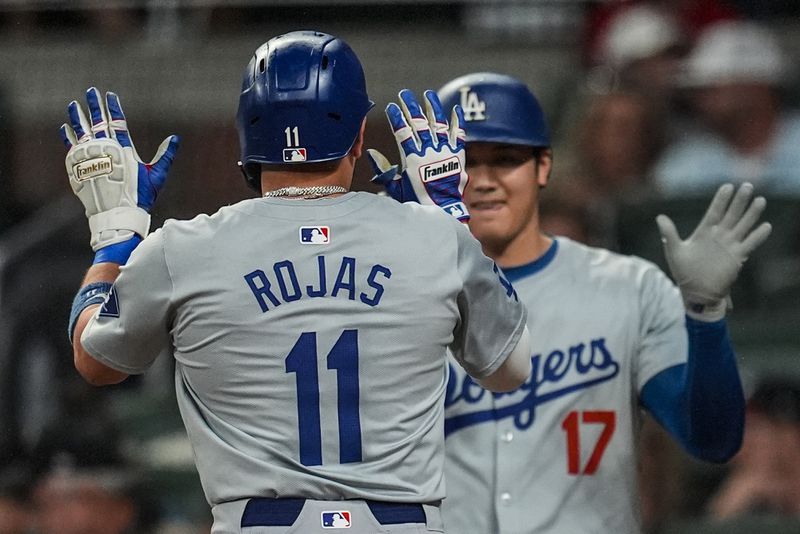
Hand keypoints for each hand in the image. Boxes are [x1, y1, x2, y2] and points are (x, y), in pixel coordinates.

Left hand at [61, 87, 178, 256]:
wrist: (118, 214)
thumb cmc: (140, 197)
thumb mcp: (156, 175)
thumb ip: (165, 155)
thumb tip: (175, 138)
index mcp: (123, 149)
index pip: (117, 122)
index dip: (113, 108)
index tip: (109, 95)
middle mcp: (105, 150)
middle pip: (98, 122)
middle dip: (95, 106)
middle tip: (91, 91)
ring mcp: (91, 158)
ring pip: (82, 132)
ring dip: (78, 117)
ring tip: (73, 105)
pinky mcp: (80, 168)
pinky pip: (72, 148)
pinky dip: (68, 137)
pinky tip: (65, 127)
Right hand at [367, 89, 468, 220]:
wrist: (443, 210)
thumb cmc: (418, 201)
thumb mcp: (396, 187)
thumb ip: (384, 170)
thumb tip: (371, 153)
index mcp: (413, 158)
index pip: (402, 132)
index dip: (396, 118)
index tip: (391, 107)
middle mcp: (429, 151)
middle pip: (419, 123)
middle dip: (411, 106)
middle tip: (405, 94)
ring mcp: (444, 152)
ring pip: (438, 124)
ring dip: (432, 107)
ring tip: (428, 94)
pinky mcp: (458, 156)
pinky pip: (459, 134)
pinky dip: (457, 121)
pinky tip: (454, 109)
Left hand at [656, 183, 771, 320]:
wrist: (696, 292)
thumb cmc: (684, 272)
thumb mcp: (674, 251)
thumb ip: (669, 233)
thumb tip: (660, 217)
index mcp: (704, 232)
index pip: (715, 211)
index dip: (721, 200)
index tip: (728, 186)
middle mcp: (719, 236)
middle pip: (732, 215)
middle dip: (739, 201)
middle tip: (748, 186)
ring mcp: (730, 245)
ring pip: (743, 226)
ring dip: (752, 214)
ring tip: (760, 200)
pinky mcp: (738, 257)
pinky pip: (750, 244)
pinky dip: (758, 236)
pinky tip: (766, 226)